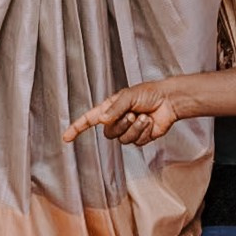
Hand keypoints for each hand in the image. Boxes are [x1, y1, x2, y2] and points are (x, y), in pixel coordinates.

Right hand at [66, 80, 182, 147]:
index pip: (89, 120)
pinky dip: (144, 132)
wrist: (169, 101)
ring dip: (135, 128)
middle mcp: (117, 120)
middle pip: (109, 133)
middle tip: (133, 113)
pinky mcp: (140, 138)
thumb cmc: (149, 93)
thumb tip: (102, 120)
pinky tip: (150, 122)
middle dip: (122, 124)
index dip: (77, 128)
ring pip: (123, 140)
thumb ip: (115, 108)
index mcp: (110, 108)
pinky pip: (137, 142)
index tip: (66, 137)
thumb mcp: (129, 96)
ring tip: (144, 117)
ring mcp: (129, 130)